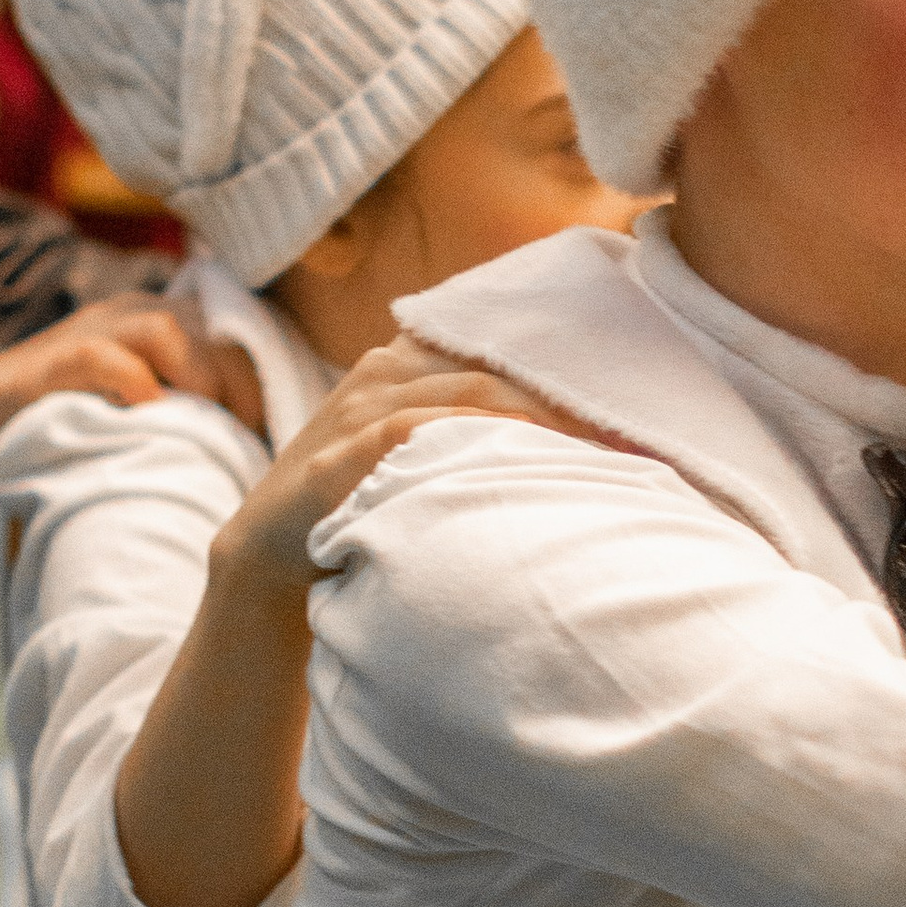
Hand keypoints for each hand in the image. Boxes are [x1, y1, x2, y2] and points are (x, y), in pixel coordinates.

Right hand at [0, 297, 263, 494]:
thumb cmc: (64, 423)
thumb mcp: (134, 410)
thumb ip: (182, 411)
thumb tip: (246, 452)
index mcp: (155, 324)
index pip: (226, 328)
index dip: (258, 369)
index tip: (273, 421)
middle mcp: (128, 316)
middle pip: (208, 325)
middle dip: (240, 377)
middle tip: (253, 431)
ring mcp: (90, 331)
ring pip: (165, 329)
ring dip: (199, 375)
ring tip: (214, 422)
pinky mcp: (53, 360)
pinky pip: (104, 356)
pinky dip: (134, 383)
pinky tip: (150, 415)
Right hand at [209, 334, 613, 608]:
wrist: (271, 561)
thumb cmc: (369, 509)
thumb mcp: (424, 456)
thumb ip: (480, 432)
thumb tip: (587, 444)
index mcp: (408, 360)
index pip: (500, 344)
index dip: (567, 370)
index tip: (634, 408)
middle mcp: (382, 370)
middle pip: (496, 364)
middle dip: (569, 401)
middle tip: (634, 438)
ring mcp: (354, 409)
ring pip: (467, 391)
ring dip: (539, 422)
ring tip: (598, 456)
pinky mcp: (334, 458)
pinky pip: (413, 432)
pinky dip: (473, 441)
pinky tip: (522, 463)